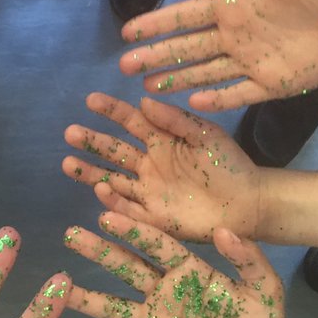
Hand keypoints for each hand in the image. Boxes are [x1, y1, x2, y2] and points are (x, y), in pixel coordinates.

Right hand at [63, 92, 261, 241]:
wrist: (250, 204)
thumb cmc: (229, 165)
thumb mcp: (205, 134)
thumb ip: (175, 119)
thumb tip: (143, 100)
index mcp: (162, 141)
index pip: (130, 122)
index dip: (110, 111)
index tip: (90, 100)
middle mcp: (150, 165)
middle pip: (113, 151)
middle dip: (91, 142)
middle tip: (69, 133)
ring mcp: (150, 192)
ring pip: (112, 180)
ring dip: (90, 172)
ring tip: (67, 163)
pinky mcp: (154, 217)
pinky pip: (128, 210)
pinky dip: (113, 202)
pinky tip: (100, 190)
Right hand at [64, 213, 295, 317]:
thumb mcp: (265, 289)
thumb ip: (248, 259)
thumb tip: (225, 230)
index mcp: (188, 270)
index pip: (156, 245)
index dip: (133, 230)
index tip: (106, 213)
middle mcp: (166, 292)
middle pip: (127, 269)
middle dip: (100, 251)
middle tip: (71, 233)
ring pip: (118, 309)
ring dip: (90, 300)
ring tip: (61, 291)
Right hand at [118, 0, 317, 109]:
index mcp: (234, 5)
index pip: (186, 17)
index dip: (157, 24)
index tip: (128, 31)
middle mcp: (237, 35)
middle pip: (187, 49)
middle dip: (156, 56)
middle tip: (125, 66)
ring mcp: (253, 61)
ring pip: (205, 72)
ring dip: (177, 79)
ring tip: (149, 87)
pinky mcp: (274, 83)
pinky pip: (238, 93)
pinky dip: (217, 98)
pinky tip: (194, 102)